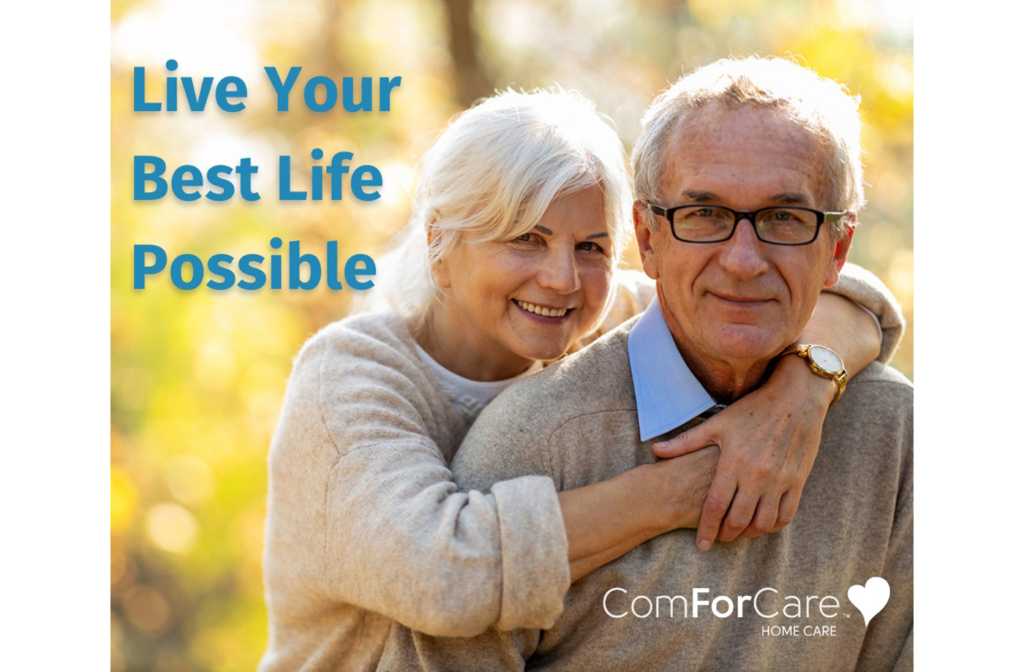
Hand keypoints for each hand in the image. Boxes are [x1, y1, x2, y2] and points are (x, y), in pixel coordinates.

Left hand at [652, 355, 833, 550]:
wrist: (796, 398)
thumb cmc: (752, 410)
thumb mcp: (717, 424)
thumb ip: (686, 442)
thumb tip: (655, 451)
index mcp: (733, 463)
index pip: (715, 506)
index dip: (706, 529)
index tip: (700, 545)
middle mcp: (756, 475)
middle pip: (738, 520)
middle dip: (725, 535)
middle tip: (718, 539)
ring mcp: (779, 480)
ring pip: (763, 522)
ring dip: (749, 533)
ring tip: (740, 532)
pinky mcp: (798, 480)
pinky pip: (786, 514)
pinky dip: (774, 525)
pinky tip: (764, 524)